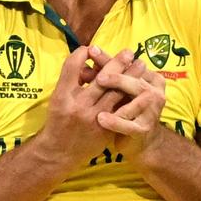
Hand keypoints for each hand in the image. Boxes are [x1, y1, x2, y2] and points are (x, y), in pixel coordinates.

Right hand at [40, 46, 138, 163]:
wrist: (59, 152)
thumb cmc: (58, 120)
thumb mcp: (57, 97)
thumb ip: (70, 79)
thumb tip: (87, 58)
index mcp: (62, 94)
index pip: (72, 65)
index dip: (83, 52)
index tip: (93, 48)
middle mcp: (78, 105)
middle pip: (101, 78)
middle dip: (117, 62)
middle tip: (129, 52)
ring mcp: (93, 118)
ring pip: (116, 93)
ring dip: (130, 77)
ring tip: (141, 65)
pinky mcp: (105, 129)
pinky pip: (122, 110)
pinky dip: (133, 98)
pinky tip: (143, 89)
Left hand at [89, 46, 167, 157]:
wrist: (140, 141)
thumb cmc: (126, 109)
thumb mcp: (119, 90)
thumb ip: (106, 73)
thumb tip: (86, 57)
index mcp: (152, 79)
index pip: (130, 65)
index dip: (110, 59)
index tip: (91, 50)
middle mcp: (156, 93)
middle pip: (135, 81)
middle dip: (116, 77)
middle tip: (99, 76)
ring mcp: (152, 112)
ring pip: (136, 102)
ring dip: (116, 98)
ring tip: (97, 95)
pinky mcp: (145, 129)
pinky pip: (129, 125)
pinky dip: (115, 121)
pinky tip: (101, 119)